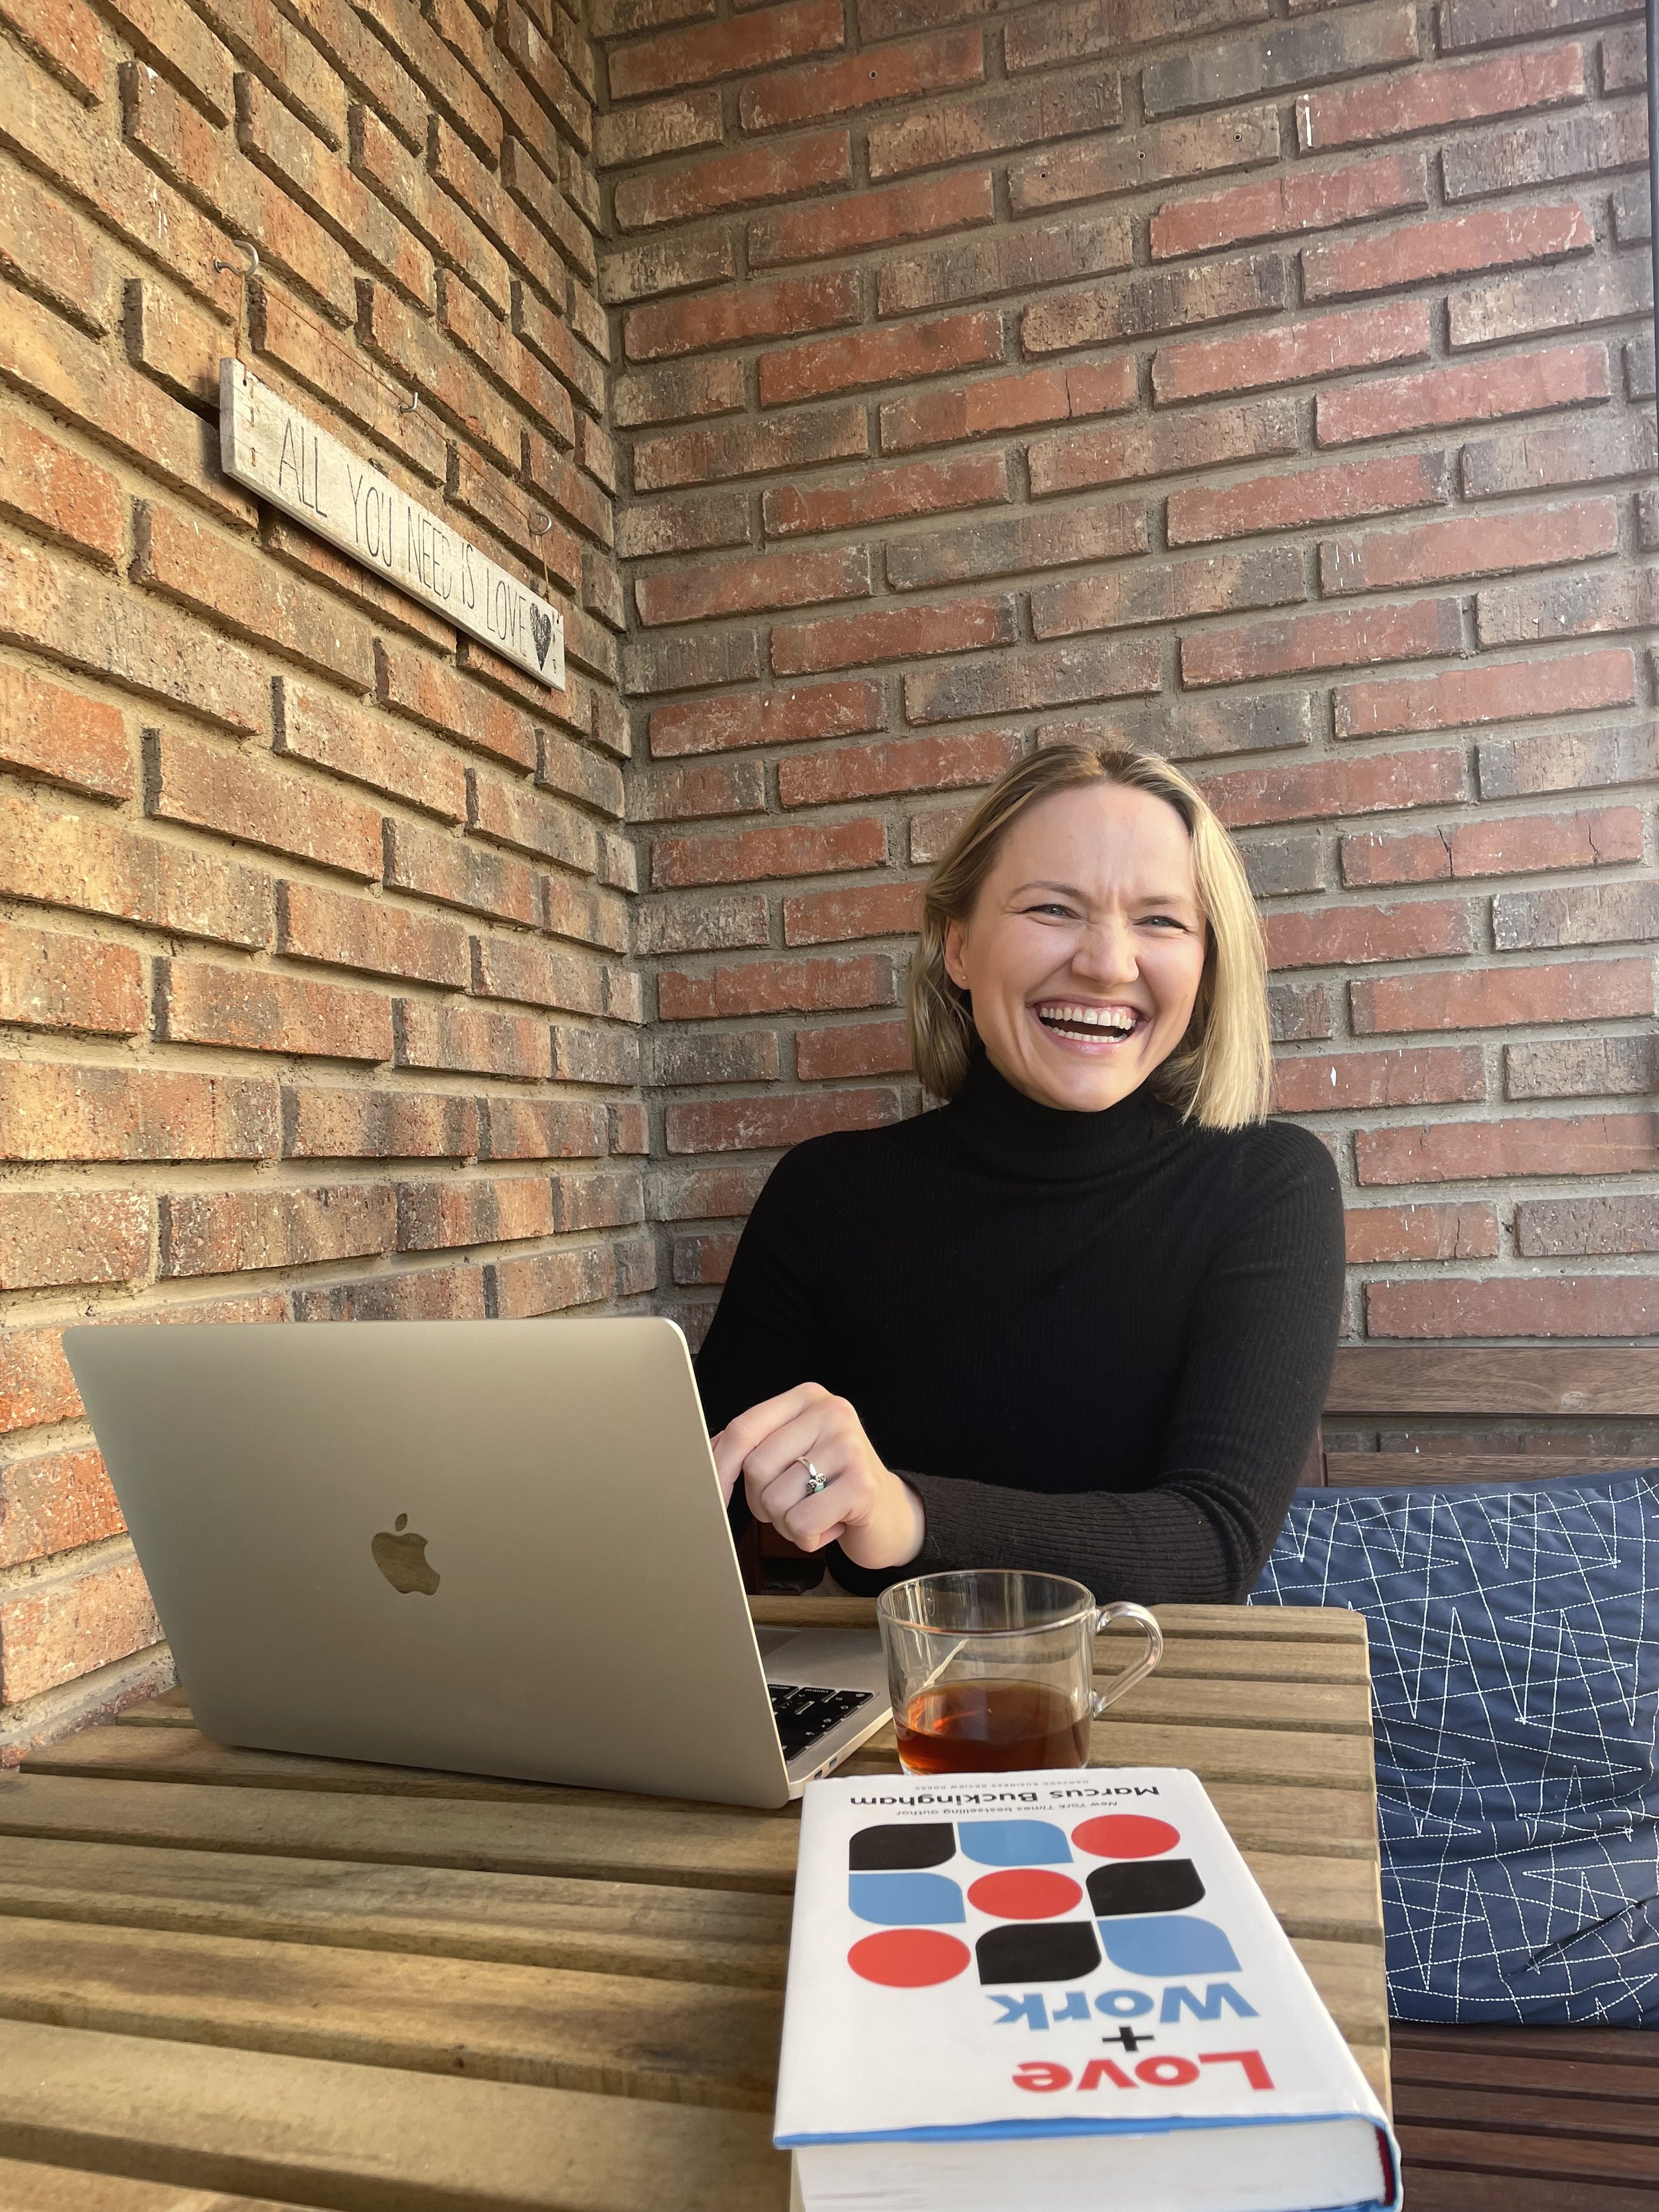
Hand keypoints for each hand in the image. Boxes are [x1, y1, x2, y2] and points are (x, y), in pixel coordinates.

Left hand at [710, 1383, 925, 1571]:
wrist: (892, 1515)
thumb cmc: (830, 1485)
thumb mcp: (792, 1454)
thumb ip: (751, 1447)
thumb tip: (697, 1458)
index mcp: (807, 1398)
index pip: (743, 1428)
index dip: (719, 1467)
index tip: (712, 1496)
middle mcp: (831, 1412)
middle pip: (755, 1467)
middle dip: (762, 1502)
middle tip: (793, 1504)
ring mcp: (850, 1446)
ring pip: (775, 1499)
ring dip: (787, 1524)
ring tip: (816, 1514)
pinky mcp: (863, 1485)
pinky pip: (802, 1522)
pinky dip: (808, 1537)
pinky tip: (832, 1525)